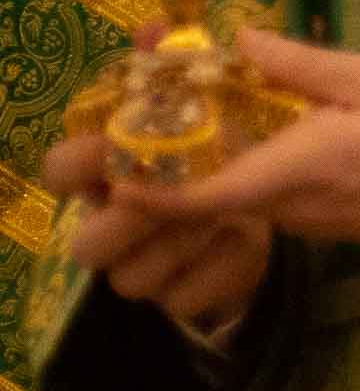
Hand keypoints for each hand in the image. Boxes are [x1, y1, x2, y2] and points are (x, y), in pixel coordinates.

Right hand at [49, 126, 274, 330]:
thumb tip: (170, 90)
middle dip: (131, 223)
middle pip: (85, 247)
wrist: (269, 205)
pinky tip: (241, 237)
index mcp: (106, 175)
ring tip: (221, 211)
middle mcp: (108, 227)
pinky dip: (219, 268)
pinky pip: (181, 300)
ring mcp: (138, 268)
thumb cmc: (222, 157)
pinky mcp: (177, 297)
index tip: (114, 151)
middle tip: (175, 197)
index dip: (75, 165)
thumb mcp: (207, 125)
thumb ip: (180, 118)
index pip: (60, 170)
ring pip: (130, 281)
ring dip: (179, 245)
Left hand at [129, 30, 359, 273]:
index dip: (146, 192)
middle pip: (201, 194)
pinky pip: (252, 197)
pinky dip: (231, 170)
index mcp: (297, 166)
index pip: (202, 196)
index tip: (108, 170)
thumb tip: (237, 42)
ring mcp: (294, 219)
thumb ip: (304, 64)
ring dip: (195, 165)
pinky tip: (236, 134)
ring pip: (224, 196)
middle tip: (135, 117)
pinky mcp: (309, 224)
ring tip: (178, 114)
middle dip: (160, 164)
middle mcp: (283, 202)